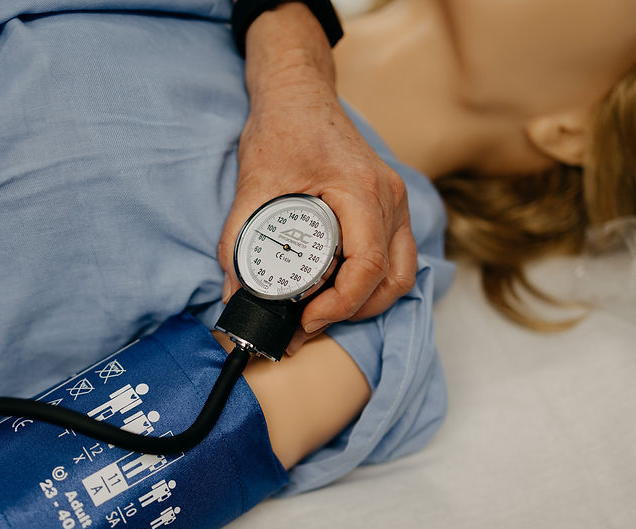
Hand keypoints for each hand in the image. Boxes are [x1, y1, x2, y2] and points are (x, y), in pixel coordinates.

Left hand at [219, 3, 416, 353]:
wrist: (299, 95)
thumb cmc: (282, 130)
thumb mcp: (253, 186)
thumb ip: (240, 243)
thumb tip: (235, 296)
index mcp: (362, 191)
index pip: (367, 267)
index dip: (339, 305)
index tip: (305, 321)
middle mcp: (390, 199)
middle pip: (391, 279)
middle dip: (350, 312)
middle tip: (306, 324)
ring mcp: (395, 203)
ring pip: (400, 274)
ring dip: (366, 303)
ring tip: (321, 313)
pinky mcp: (389, 208)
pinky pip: (396, 259)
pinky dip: (371, 284)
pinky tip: (336, 290)